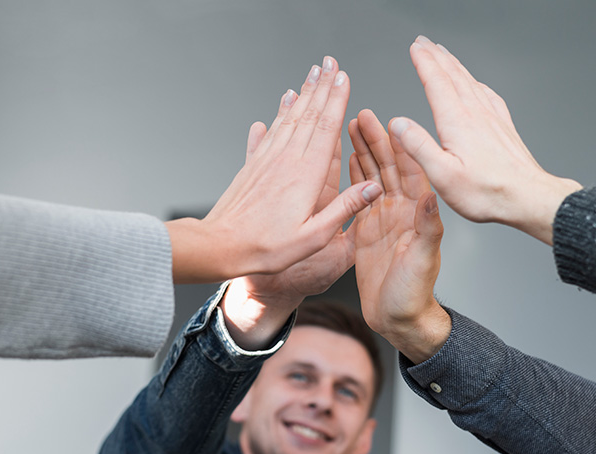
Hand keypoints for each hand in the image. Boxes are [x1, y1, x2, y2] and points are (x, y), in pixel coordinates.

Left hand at [167, 56, 381, 282]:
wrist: (221, 246)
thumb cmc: (268, 247)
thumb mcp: (315, 236)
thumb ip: (345, 208)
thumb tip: (374, 187)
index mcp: (306, 176)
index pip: (326, 128)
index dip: (337, 100)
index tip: (344, 77)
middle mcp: (287, 160)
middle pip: (309, 115)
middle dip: (322, 86)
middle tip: (330, 63)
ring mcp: (268, 160)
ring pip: (290, 118)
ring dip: (303, 93)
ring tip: (312, 73)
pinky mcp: (253, 165)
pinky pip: (270, 131)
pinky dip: (279, 113)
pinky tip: (283, 102)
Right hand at [349, 109, 449, 362]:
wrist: (398, 319)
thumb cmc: (414, 293)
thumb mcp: (423, 259)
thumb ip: (426, 227)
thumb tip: (429, 195)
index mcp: (417, 214)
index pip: (410, 170)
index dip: (399, 145)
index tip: (387, 121)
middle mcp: (400, 212)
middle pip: (388, 167)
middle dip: (375, 140)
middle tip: (361, 115)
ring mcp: (383, 219)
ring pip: (372, 177)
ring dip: (362, 152)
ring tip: (350, 126)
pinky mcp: (365, 230)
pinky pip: (357, 197)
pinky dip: (351, 176)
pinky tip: (345, 158)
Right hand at [389, 36, 581, 244]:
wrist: (528, 198)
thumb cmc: (487, 192)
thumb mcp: (442, 174)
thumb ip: (418, 146)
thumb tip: (397, 123)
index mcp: (457, 122)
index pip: (436, 82)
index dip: (424, 62)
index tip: (415, 47)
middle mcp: (476, 114)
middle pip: (453, 75)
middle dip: (437, 56)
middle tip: (425, 42)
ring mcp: (493, 118)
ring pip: (470, 81)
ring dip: (455, 65)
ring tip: (445, 55)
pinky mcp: (504, 127)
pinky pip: (488, 95)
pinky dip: (476, 82)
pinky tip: (476, 85)